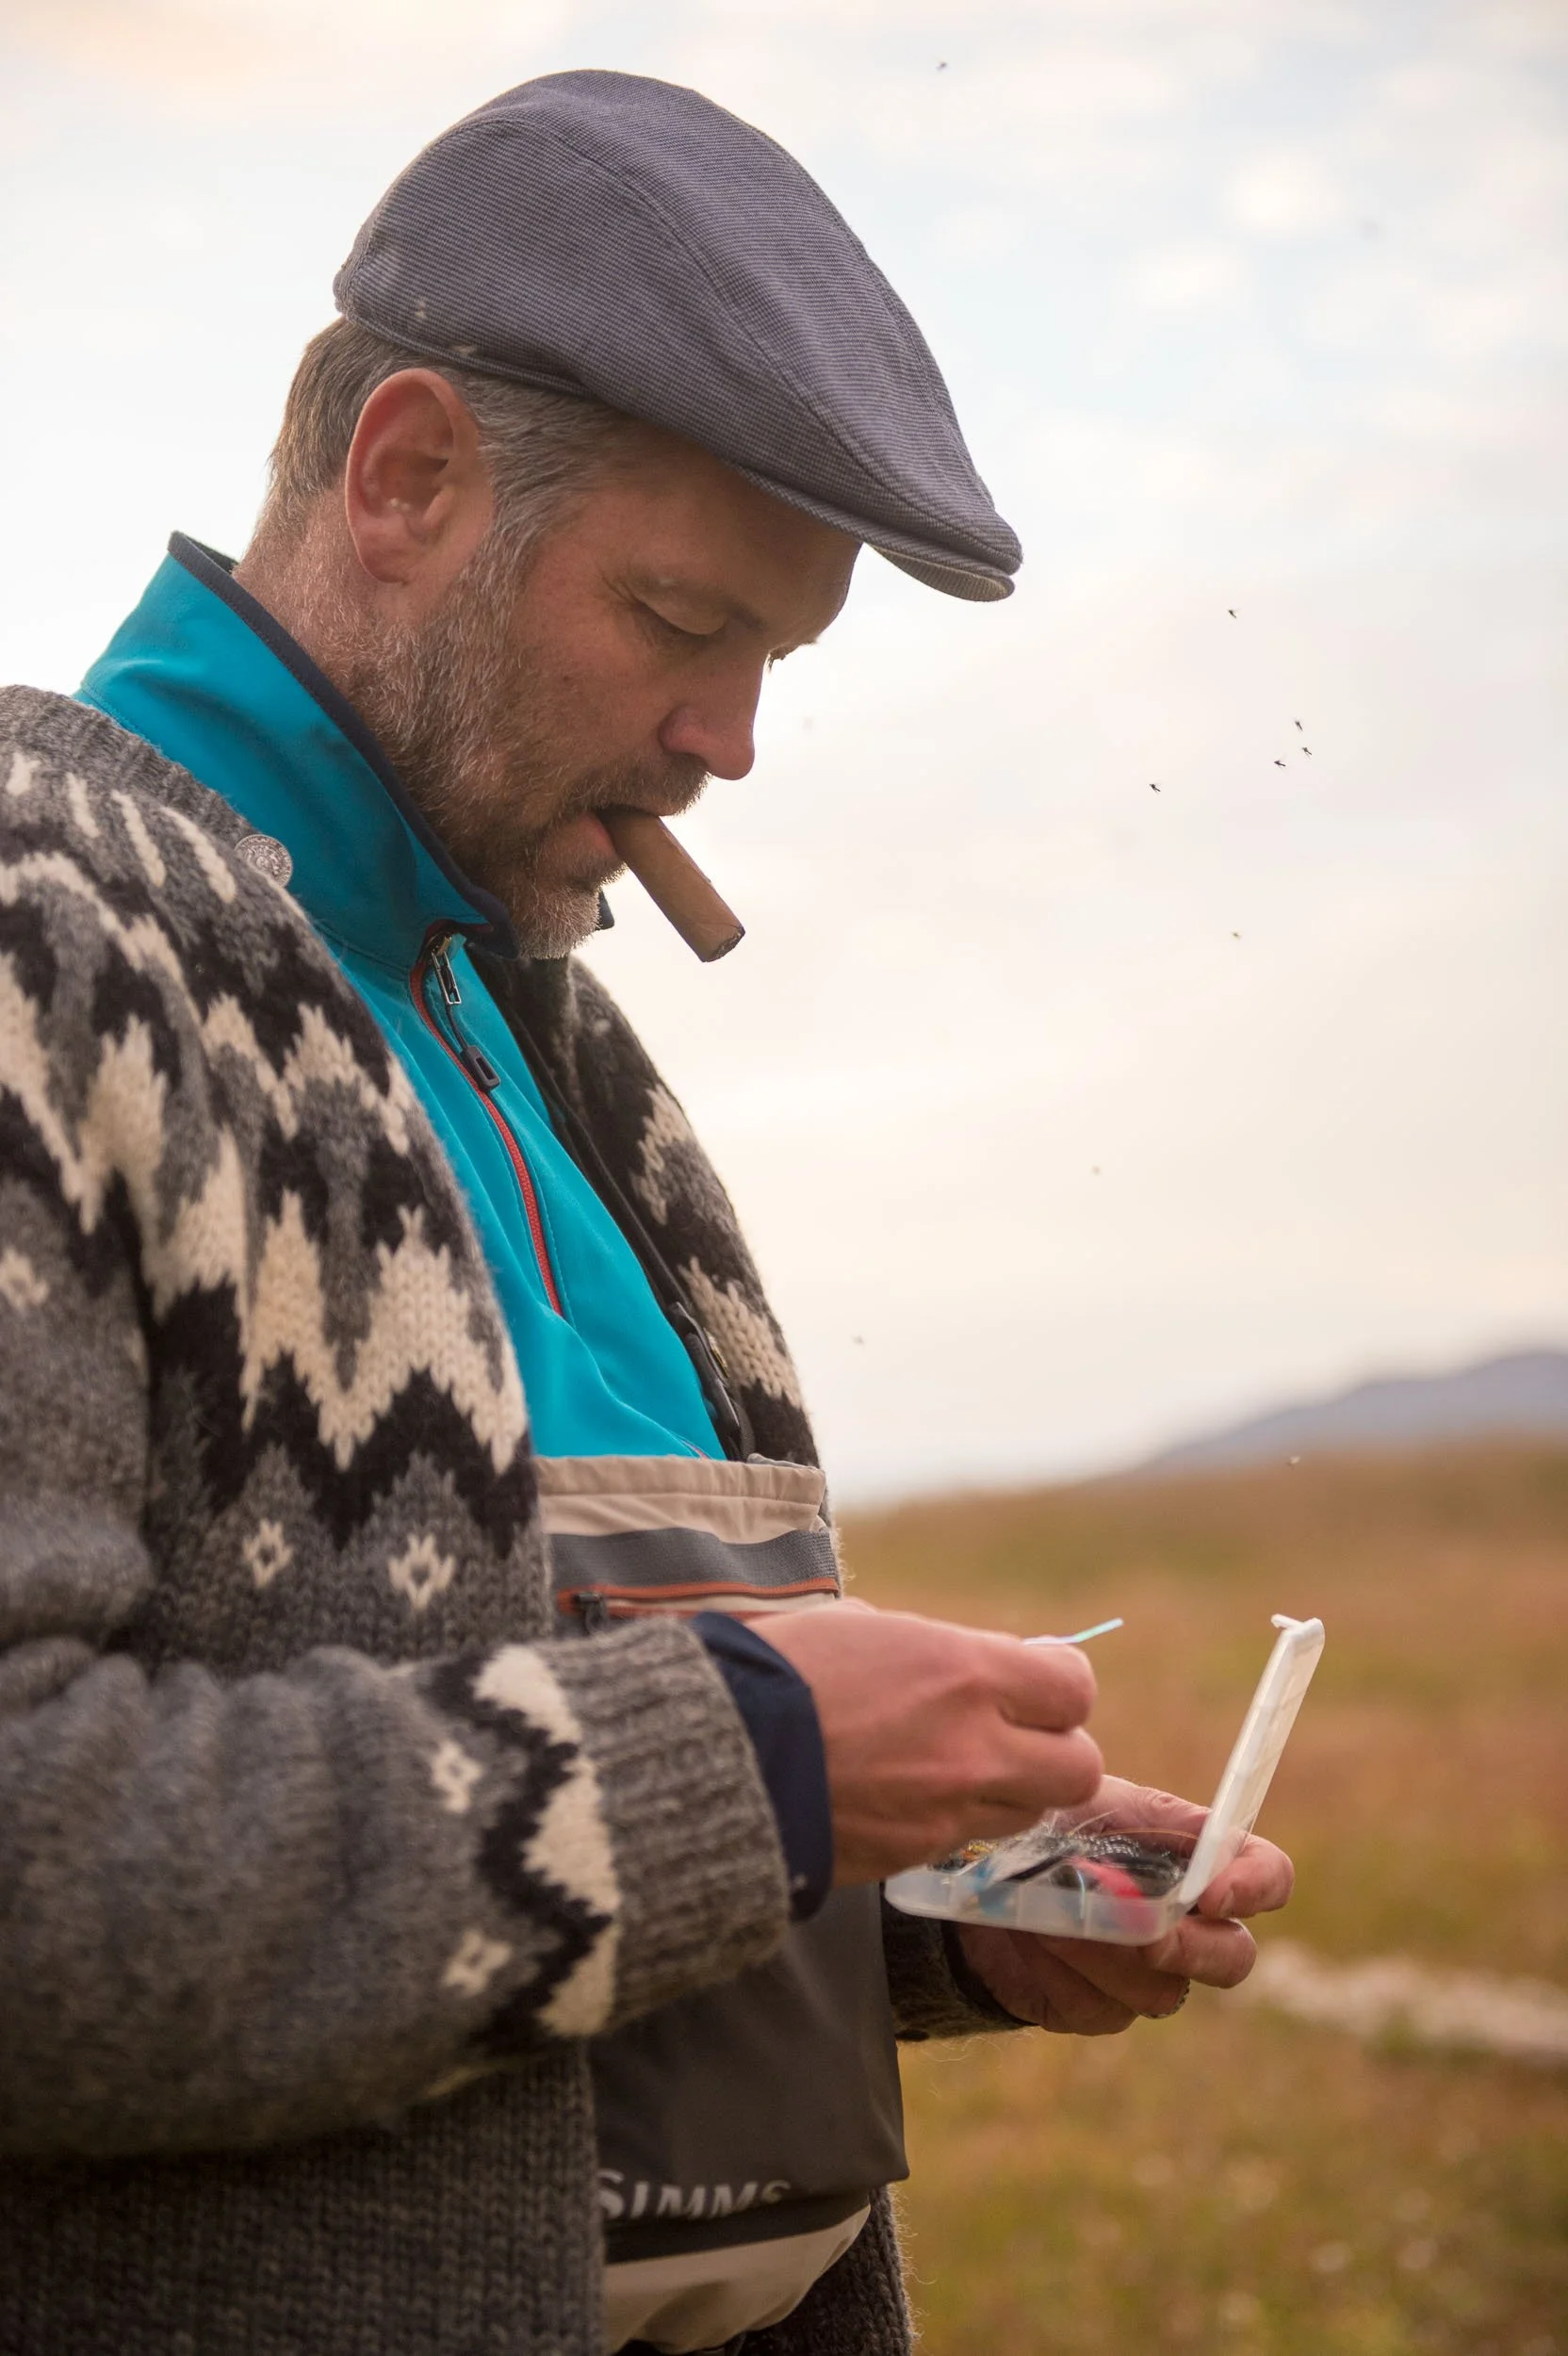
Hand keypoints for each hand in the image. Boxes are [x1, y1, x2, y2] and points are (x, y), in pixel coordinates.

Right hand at [745, 1604, 1101, 1886]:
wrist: (715, 1753)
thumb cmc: (780, 1668)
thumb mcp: (866, 1629)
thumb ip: (936, 1654)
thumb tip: (969, 1669)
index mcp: (967, 1675)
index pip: (1074, 1689)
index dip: (1060, 1683)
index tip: (1037, 1675)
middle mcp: (974, 1750)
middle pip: (1078, 1769)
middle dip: (1054, 1749)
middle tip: (1016, 1732)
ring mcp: (946, 1813)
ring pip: (1027, 1814)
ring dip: (1007, 1790)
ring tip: (953, 1766)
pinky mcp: (911, 1858)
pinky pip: (962, 1840)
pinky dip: (949, 1820)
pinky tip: (904, 1795)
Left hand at [954, 1775, 1294, 2033]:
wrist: (978, 1870)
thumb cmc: (1051, 1823)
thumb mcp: (1099, 1798)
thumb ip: (1154, 1822)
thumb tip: (1203, 1850)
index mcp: (1200, 1862)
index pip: (1269, 1876)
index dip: (1256, 1886)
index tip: (1213, 1892)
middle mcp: (1189, 1925)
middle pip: (1235, 1957)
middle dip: (1193, 1949)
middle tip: (1147, 1934)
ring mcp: (1147, 1975)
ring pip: (1159, 1992)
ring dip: (1106, 1953)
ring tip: (1054, 1915)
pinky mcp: (1099, 2008)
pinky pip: (1101, 2009)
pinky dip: (1064, 1971)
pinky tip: (1034, 1936)